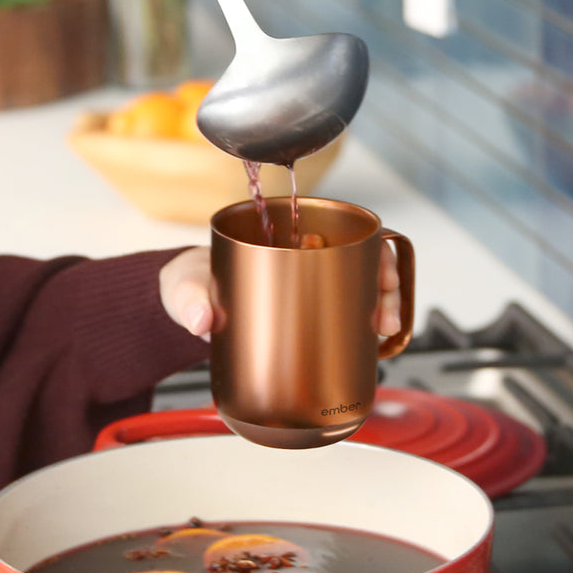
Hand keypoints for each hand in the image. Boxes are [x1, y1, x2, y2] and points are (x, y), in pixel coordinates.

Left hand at [158, 244, 403, 338]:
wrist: (185, 302)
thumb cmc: (190, 280)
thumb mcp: (187, 286)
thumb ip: (190, 299)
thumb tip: (202, 319)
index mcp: (281, 234)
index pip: (342, 228)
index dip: (373, 248)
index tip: (382, 273)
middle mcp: (302, 256)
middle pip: (362, 261)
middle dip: (387, 285)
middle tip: (385, 317)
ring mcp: (306, 285)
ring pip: (359, 289)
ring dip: (382, 307)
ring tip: (384, 332)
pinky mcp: (304, 313)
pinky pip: (344, 313)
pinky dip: (364, 326)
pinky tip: (375, 344)